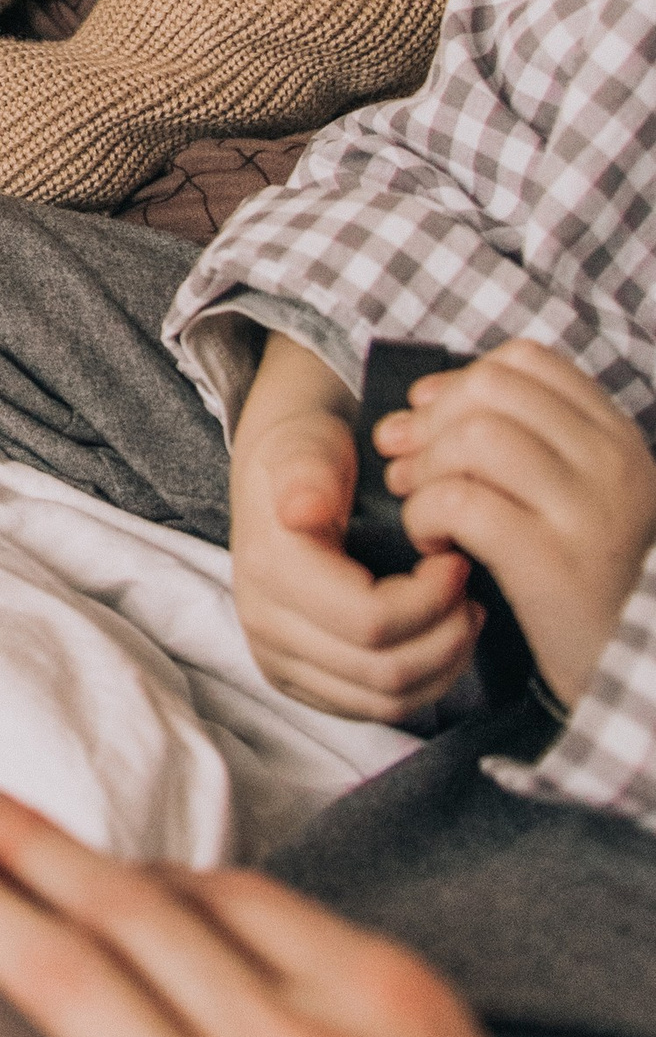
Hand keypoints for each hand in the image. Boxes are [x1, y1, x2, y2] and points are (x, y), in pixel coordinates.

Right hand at [230, 333, 478, 720]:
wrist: (277, 477)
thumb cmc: (305, 456)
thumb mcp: (306, 448)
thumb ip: (305, 476)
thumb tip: (301, 509)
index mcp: (270, 572)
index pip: (371, 622)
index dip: (432, 599)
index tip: (456, 560)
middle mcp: (265, 627)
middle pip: (383, 672)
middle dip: (446, 637)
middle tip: (470, 593)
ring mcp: (278, 660)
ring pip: (385, 701)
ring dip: (441, 665)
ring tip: (462, 616)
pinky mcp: (300, 682)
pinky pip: (375, 709)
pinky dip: (422, 683)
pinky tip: (439, 638)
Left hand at [377, 340, 655, 707]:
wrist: (639, 674)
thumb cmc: (587, 579)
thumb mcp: (576, 498)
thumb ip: (522, 446)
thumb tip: (418, 405)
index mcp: (616, 439)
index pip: (527, 362)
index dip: (459, 381)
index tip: (426, 416)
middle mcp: (611, 464)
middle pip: (491, 391)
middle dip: (430, 421)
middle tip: (403, 463)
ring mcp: (588, 511)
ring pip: (475, 438)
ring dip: (425, 468)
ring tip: (418, 504)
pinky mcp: (554, 563)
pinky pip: (462, 503)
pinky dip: (427, 515)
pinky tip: (430, 541)